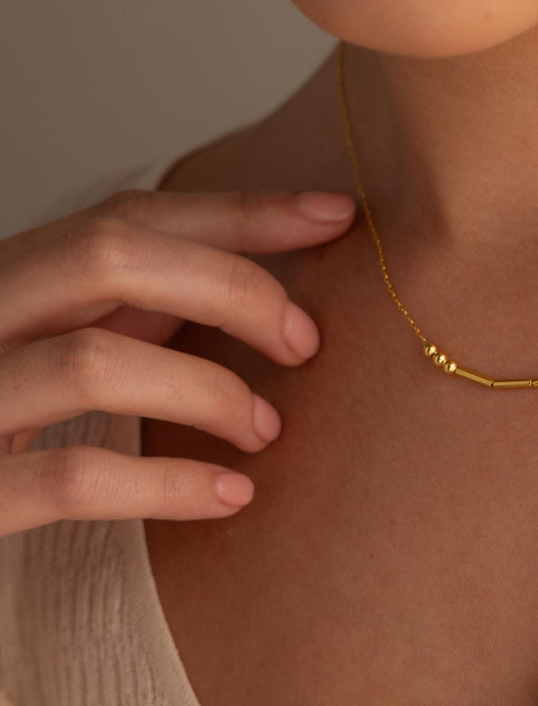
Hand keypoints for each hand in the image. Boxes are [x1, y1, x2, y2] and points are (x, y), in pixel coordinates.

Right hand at [0, 187, 354, 537]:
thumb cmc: (4, 405)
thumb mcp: (61, 335)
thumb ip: (135, 305)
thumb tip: (253, 282)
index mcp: (12, 273)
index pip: (133, 215)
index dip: (243, 211)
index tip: (336, 214)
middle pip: (111, 256)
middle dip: (232, 288)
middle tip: (303, 341)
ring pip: (98, 363)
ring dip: (210, 393)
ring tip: (267, 429)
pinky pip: (73, 477)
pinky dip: (168, 483)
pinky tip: (231, 495)